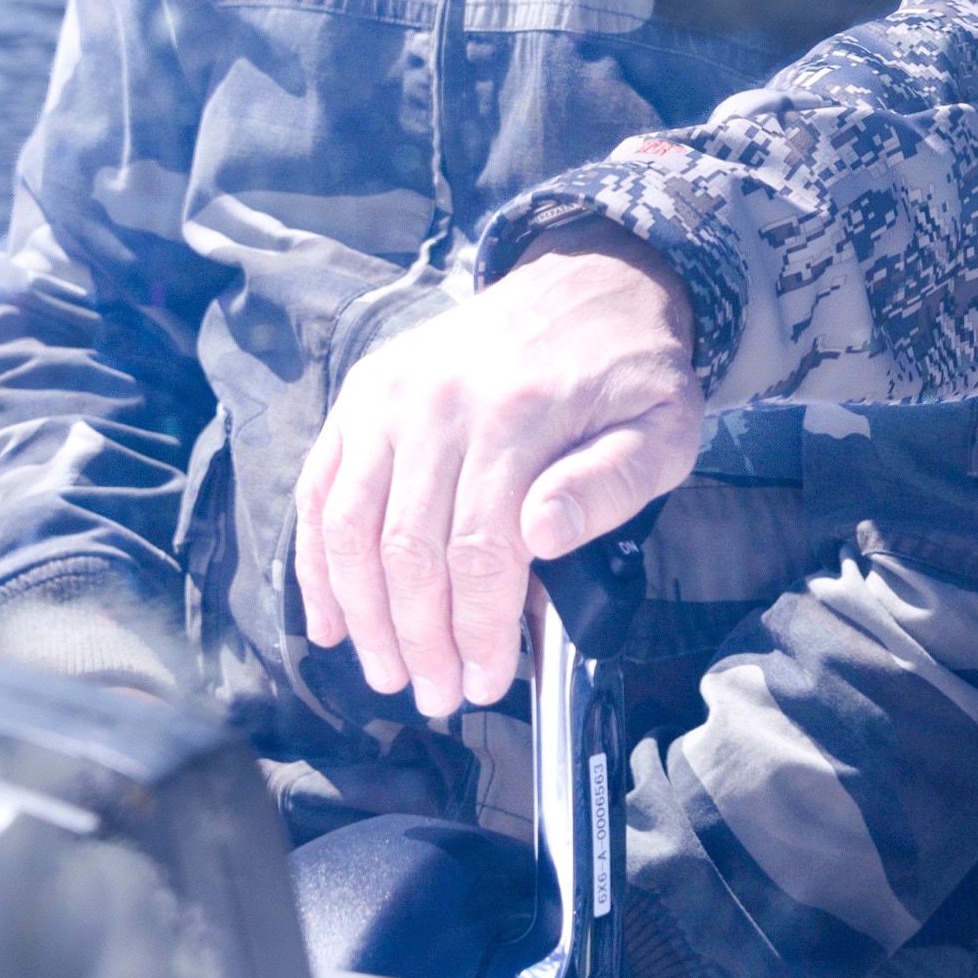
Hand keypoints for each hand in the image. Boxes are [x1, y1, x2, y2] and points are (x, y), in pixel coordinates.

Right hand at [292, 223, 699, 718]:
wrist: (589, 283)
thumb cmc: (629, 373)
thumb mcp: (662, 427)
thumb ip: (612, 484)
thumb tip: (544, 535)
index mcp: (518, 415)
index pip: (480, 551)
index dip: (478, 630)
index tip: (488, 682)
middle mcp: (438, 402)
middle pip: (407, 549)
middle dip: (419, 639)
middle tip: (436, 695)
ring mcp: (389, 395)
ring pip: (350, 526)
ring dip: (362, 615)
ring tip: (386, 673)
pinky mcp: (362, 393)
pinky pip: (320, 489)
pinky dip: (315, 563)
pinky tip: (330, 621)